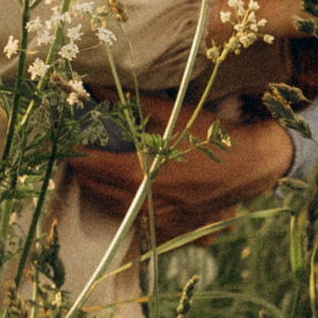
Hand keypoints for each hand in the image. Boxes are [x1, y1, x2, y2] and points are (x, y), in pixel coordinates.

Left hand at [67, 99, 295, 249]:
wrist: (249, 166)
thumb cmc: (208, 136)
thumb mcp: (168, 114)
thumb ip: (128, 102)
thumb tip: (94, 85)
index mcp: (138, 175)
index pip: (88, 166)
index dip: (74, 151)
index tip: (68, 137)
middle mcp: (142, 205)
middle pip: (95, 188)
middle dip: (84, 168)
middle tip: (83, 148)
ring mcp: (156, 223)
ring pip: (112, 207)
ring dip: (101, 188)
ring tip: (102, 166)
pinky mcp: (169, 232)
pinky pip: (135, 222)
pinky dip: (127, 206)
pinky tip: (130, 191)